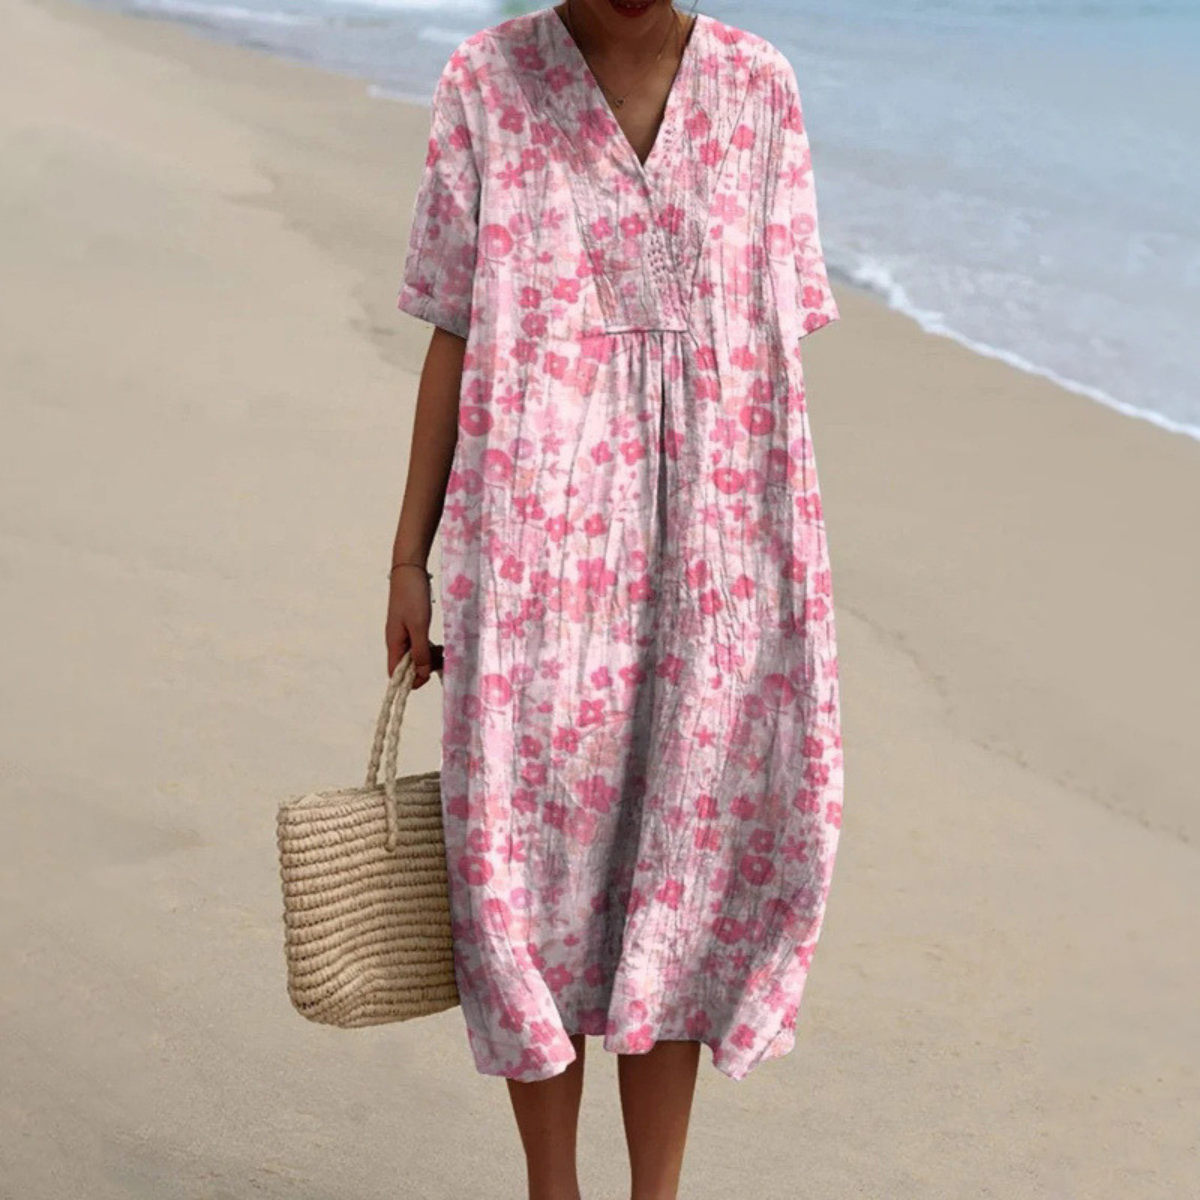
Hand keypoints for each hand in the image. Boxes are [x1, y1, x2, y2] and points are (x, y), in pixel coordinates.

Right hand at [384, 567, 441, 688]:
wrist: (410, 570)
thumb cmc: (412, 596)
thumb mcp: (419, 626)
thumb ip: (420, 651)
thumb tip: (421, 673)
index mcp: (394, 643)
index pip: (395, 674)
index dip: (410, 681)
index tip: (429, 677)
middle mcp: (397, 641)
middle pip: (407, 667)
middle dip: (424, 668)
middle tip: (441, 661)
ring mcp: (404, 633)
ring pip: (415, 656)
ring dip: (429, 658)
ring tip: (443, 652)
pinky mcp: (412, 626)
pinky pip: (419, 645)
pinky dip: (429, 648)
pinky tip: (440, 645)